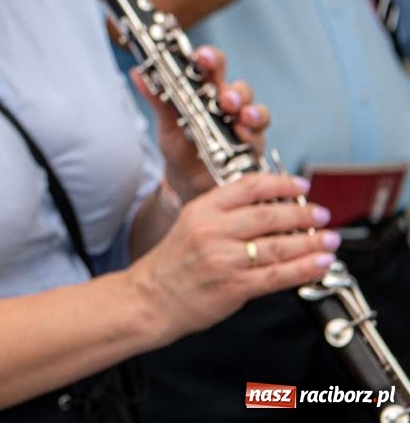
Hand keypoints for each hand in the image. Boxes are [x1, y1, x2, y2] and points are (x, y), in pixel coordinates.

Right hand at [127, 171, 335, 340]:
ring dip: (311, 242)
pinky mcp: (235, 286)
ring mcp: (224, 259)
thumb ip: (225, 215)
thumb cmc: (173, 264)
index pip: (247, 186)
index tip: (300, 186)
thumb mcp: (191, 225)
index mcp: (201, 209)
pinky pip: (278, 275)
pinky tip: (320, 263)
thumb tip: (271, 209)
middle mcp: (213, 230)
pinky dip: (305, 269)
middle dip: (302, 214)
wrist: (151, 298)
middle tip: (321, 214)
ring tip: (329, 239)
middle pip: (268, 215)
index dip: (280, 183)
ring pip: (279, 246)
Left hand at [131, 45, 266, 201]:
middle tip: (224, 96)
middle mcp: (228, 104)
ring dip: (249, 110)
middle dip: (233, 90)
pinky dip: (253, 133)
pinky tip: (244, 135)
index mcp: (207, 91)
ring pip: (254, 110)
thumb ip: (156, 97)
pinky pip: (258, 137)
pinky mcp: (252, 146)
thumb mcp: (166, 121)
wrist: (187, 180)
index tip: (201, 56)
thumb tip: (136, 72)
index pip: (212, 68)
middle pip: (238, 88)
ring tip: (239, 114)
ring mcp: (242, 125)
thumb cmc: (180, 144)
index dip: (210, 59)